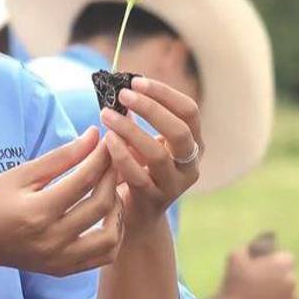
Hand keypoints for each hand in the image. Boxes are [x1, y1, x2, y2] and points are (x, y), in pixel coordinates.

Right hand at [0, 127, 123, 275]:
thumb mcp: (20, 174)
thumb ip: (61, 157)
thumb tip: (94, 136)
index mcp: (37, 212)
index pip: (84, 180)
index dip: (100, 156)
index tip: (107, 141)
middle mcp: (51, 240)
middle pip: (101, 205)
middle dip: (112, 177)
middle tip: (113, 159)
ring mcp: (59, 260)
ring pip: (110, 237)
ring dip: (118, 210)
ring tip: (111, 189)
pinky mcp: (63, 270)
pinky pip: (102, 256)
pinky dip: (112, 235)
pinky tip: (107, 215)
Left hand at [99, 77, 202, 236]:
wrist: (133, 217)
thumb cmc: (136, 169)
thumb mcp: (142, 141)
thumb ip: (136, 118)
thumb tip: (117, 86)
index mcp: (193, 144)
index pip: (189, 111)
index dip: (164, 93)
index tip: (136, 81)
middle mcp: (190, 164)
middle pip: (180, 131)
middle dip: (150, 108)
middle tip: (123, 95)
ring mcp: (174, 185)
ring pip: (158, 154)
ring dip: (130, 130)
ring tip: (106, 115)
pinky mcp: (154, 201)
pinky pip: (139, 176)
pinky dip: (121, 155)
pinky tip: (106, 141)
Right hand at [212, 246, 298, 298]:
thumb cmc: (233, 284)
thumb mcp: (235, 257)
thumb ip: (249, 249)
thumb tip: (255, 247)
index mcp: (281, 265)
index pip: (287, 257)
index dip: (276, 261)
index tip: (266, 266)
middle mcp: (292, 281)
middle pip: (289, 276)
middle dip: (279, 278)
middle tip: (262, 284)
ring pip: (290, 295)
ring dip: (281, 295)